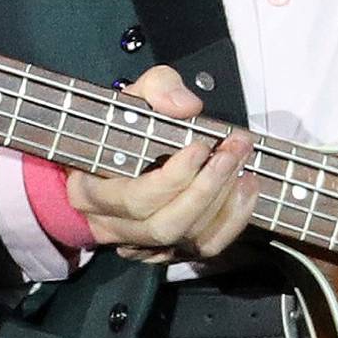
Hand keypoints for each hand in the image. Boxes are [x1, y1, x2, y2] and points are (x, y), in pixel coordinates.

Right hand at [65, 63, 259, 264]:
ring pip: (186, 239)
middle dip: (206, 188)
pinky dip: (230, 221)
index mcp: (93, 190)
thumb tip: (186, 106)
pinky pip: (203, 248)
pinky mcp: (168, 248)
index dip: (172, 178)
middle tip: (232, 151)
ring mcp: (142, 243)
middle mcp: (115, 226)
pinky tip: (244, 189)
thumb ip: (157, 89)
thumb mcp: (131, 96)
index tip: (200, 146)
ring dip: (223, 203)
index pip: (135, 199)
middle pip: (165, 225)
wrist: (107, 158)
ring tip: (242, 166)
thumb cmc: (119, 130)